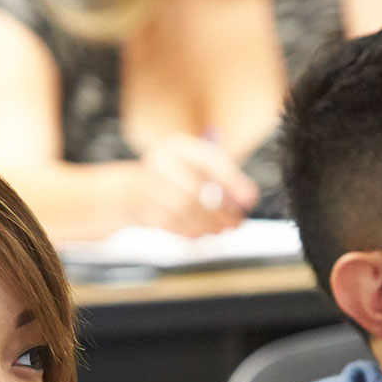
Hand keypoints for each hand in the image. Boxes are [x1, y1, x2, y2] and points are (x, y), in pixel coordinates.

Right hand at [129, 136, 257, 237]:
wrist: (130, 193)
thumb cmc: (175, 179)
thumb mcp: (196, 168)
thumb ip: (223, 178)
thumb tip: (248, 198)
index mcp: (177, 147)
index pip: (210, 161)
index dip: (233, 181)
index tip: (251, 199)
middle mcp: (160, 163)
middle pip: (196, 191)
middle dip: (221, 211)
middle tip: (238, 223)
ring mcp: (148, 188)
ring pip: (185, 211)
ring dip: (209, 225)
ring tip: (223, 230)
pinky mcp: (144, 211)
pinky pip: (173, 225)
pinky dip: (193, 232)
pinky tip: (204, 234)